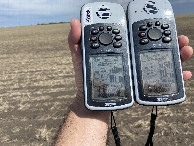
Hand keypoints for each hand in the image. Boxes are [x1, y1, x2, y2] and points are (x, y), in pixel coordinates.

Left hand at [68, 19, 192, 94]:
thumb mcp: (79, 58)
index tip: (161, 24)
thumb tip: (75, 21)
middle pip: (154, 47)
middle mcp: (131, 59)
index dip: (151, 29)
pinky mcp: (142, 85)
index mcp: (120, 50)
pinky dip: (176, 78)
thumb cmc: (86, 80)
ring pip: (162, 61)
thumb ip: (75, 41)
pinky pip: (162, 80)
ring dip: (177, 55)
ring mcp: (138, 72)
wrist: (93, 101)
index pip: (138, 37)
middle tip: (180, 37)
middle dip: (170, 41)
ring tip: (186, 51)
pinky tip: (184, 75)